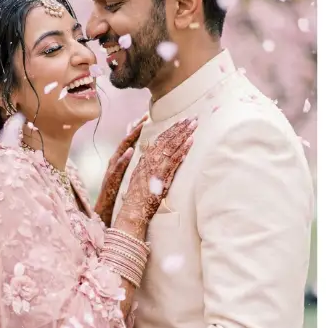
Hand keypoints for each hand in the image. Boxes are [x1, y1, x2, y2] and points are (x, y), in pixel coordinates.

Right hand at [93, 114, 147, 226]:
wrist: (104, 211)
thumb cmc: (116, 194)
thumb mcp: (125, 176)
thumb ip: (130, 165)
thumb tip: (139, 155)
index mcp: (119, 161)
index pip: (129, 141)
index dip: (138, 129)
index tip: (147, 117)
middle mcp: (114, 162)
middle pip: (125, 141)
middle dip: (135, 128)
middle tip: (145, 116)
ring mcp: (111, 170)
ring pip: (120, 151)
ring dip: (130, 139)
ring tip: (139, 128)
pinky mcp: (110, 180)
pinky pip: (117, 168)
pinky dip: (123, 159)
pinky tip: (130, 151)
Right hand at [115, 118, 197, 235]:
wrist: (133, 209)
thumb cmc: (138, 197)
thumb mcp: (142, 177)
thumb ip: (148, 166)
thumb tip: (153, 158)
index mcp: (146, 158)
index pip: (160, 139)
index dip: (172, 129)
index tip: (181, 121)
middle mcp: (150, 159)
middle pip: (167, 139)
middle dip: (180, 127)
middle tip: (192, 117)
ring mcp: (155, 166)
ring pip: (171, 145)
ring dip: (184, 134)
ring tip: (194, 124)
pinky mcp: (161, 175)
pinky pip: (174, 159)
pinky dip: (183, 149)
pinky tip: (190, 141)